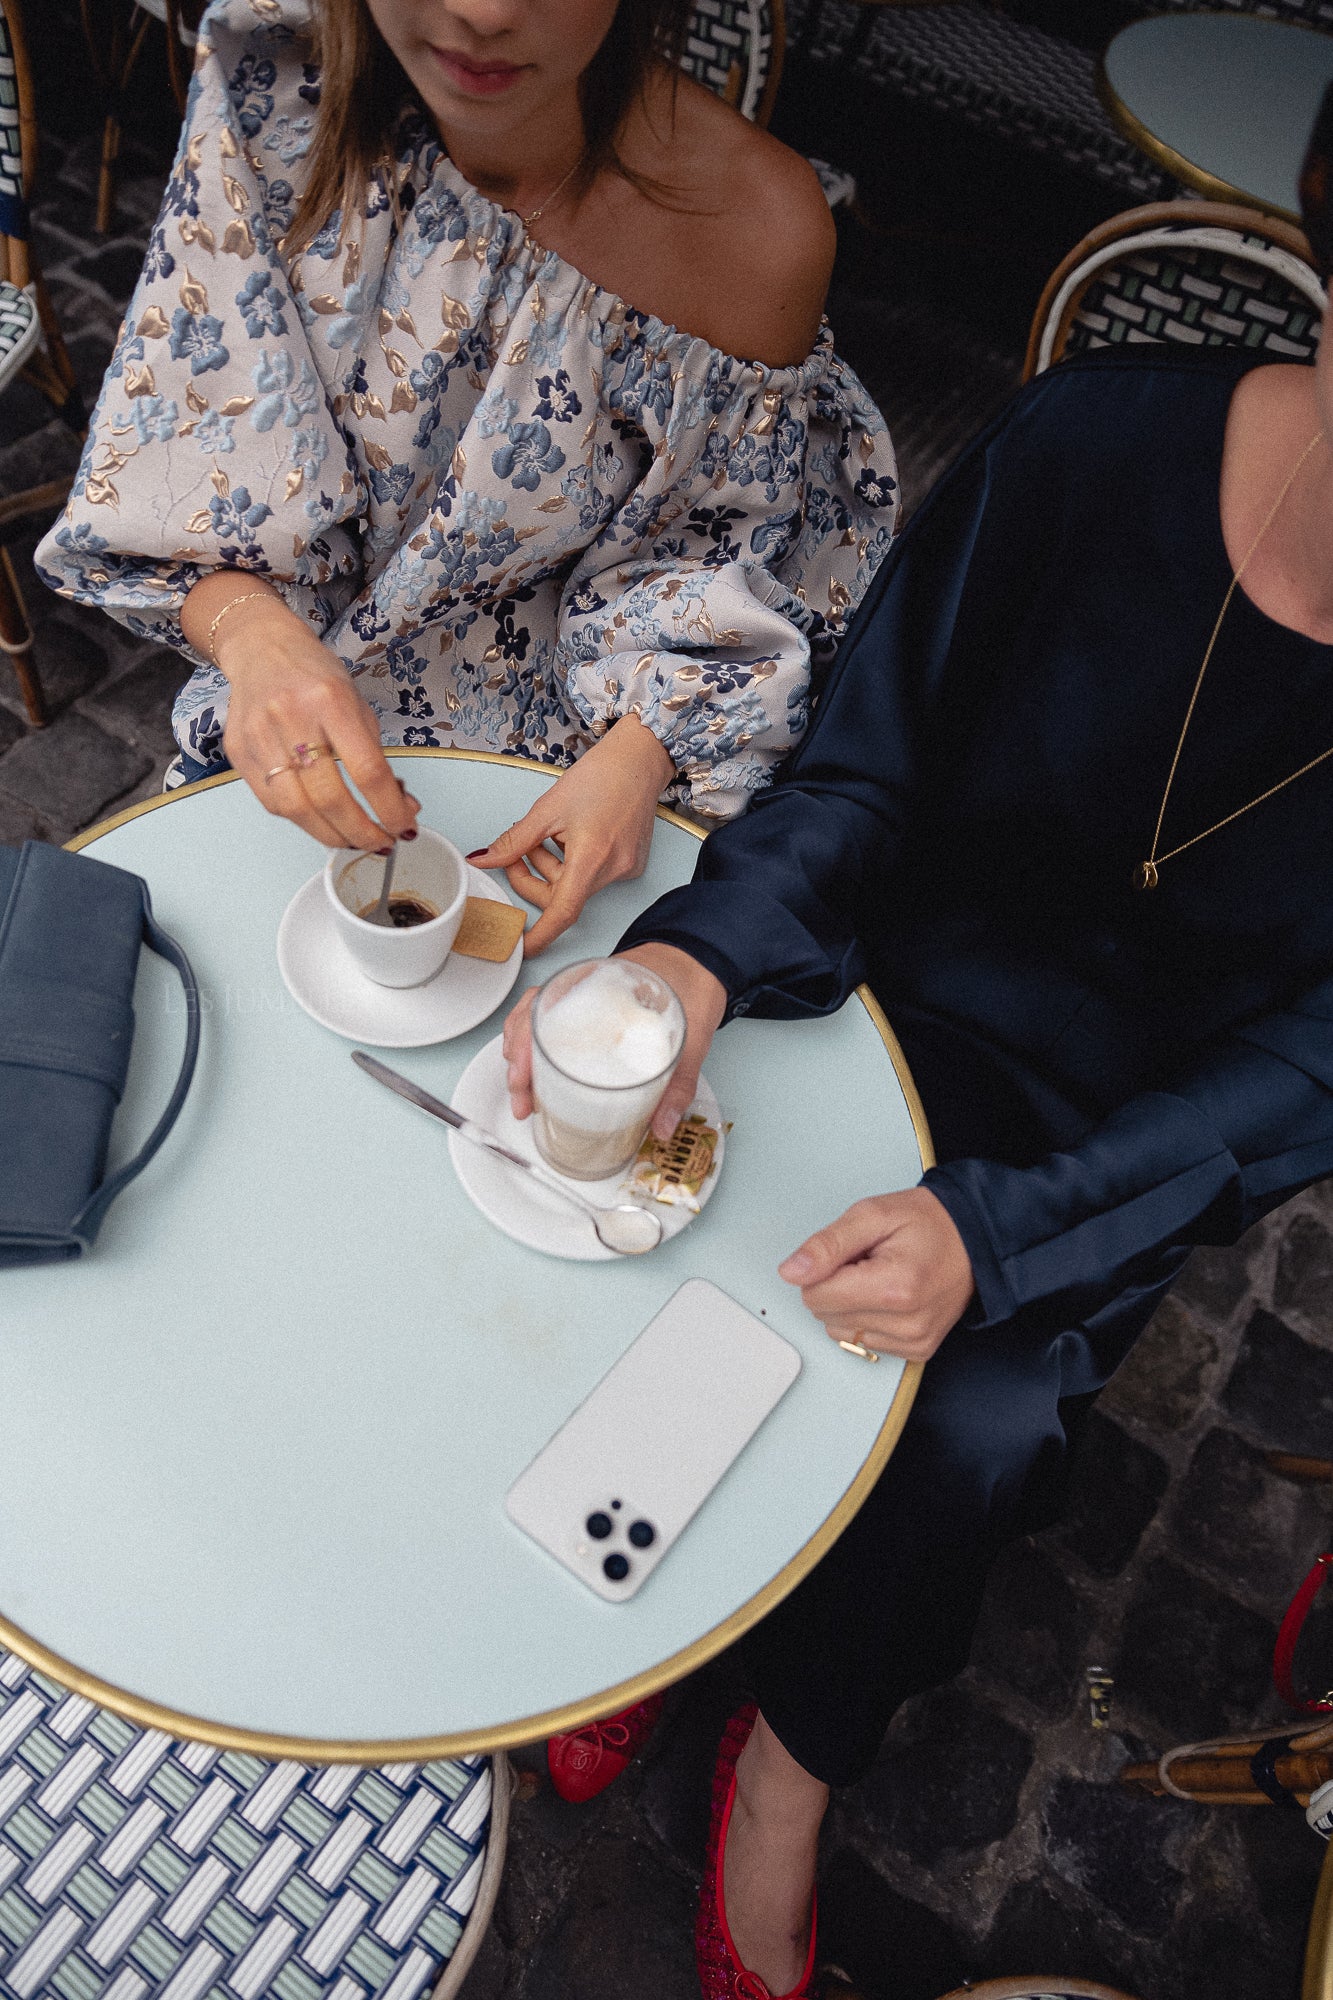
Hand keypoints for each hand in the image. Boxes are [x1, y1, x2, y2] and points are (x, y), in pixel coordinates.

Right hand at [181, 574, 419, 850]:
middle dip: (362, 833)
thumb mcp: (356, 704)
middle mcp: (291, 718)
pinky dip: (303, 821)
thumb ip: (376, 756)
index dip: (389, 808)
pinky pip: (273, 803)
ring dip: (332, 836)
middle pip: (330, 798)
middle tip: (382, 843)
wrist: (261, 648)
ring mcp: (259, 737)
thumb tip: (400, 806)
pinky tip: (322, 822)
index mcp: (330, 701)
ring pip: (297, 810)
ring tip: (354, 840)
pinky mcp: (238, 753)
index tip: (404, 826)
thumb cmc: (315, 677)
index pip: (367, 770)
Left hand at [469, 715, 674, 955]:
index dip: (540, 936)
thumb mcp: (547, 808)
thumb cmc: (600, 776)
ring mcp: (625, 869)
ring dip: (553, 869)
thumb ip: (513, 842)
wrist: (639, 760)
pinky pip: (592, 876)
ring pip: (576, 886)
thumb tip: (484, 860)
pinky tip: (572, 836)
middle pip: (563, 897)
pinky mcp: (631, 864)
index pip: (563, 912)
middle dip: (534, 881)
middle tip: (518, 854)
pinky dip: (574, 863)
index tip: (521, 948)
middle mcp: (613, 870)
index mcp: (592, 857)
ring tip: (547, 835)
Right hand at [503, 943, 726, 1130]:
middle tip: (523, 1100)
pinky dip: (537, 1050)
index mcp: (600, 985)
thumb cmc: (694, 984)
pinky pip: (553, 1026)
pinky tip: (539, 1076)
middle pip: (530, 1018)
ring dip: (521, 1058)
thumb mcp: (692, 1035)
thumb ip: (678, 1083)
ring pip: (535, 1023)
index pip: (544, 1006)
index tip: (524, 1075)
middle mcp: (583, 988)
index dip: (524, 1042)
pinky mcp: (591, 1012)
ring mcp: (583, 998)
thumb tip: (662, 1128)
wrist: (704, 959)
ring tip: (524, 1095)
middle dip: (517, 1061)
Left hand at [778, 1189, 974, 1362]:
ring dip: (852, 1303)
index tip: (852, 1252)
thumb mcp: (872, 1214)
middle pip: (826, 1315)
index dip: (823, 1269)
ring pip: (841, 1332)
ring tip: (882, 1276)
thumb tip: (791, 1272)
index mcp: (893, 1288)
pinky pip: (865, 1342)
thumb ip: (827, 1245)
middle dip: (837, 1285)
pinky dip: (869, 1319)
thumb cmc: (928, 1222)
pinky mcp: (918, 1351)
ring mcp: (914, 1341)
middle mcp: (906, 1323)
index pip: (815, 1295)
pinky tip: (892, 1296)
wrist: (977, 1238)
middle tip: (870, 1261)